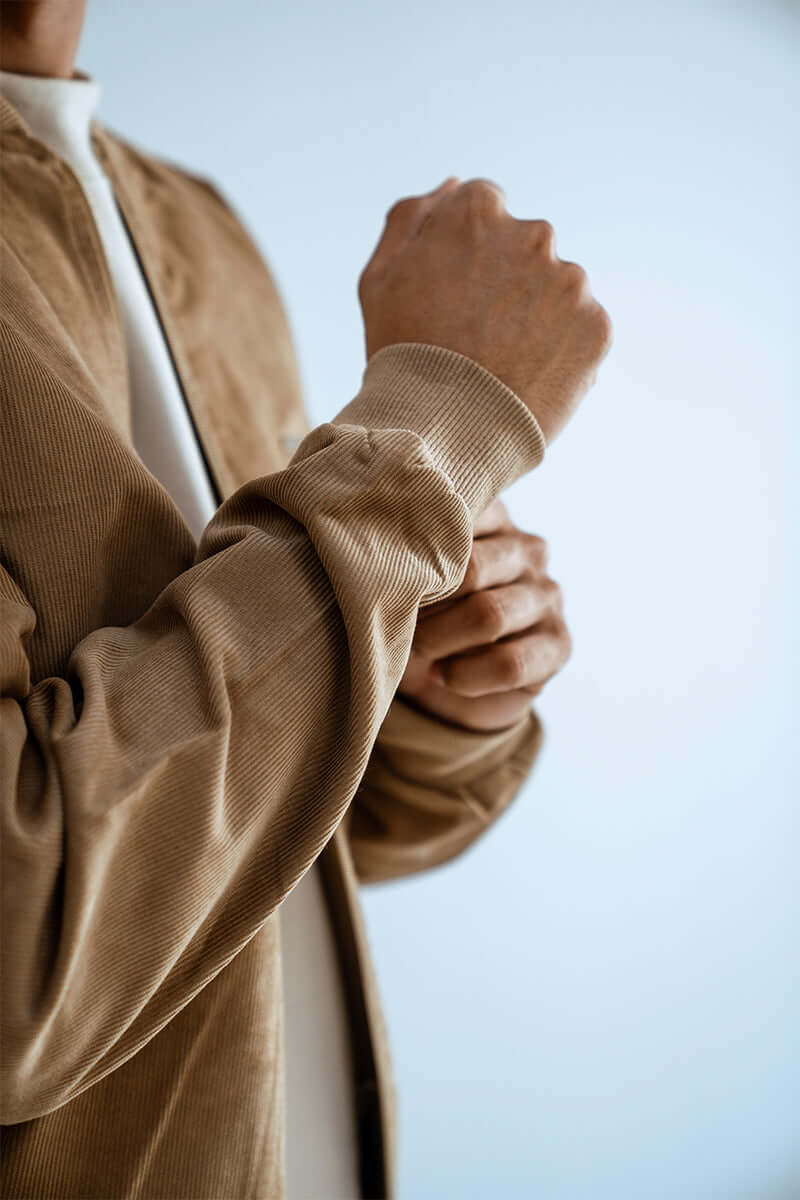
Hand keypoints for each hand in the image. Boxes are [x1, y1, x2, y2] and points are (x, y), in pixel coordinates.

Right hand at [358, 177, 611, 442]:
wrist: (441, 431)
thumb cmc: (401, 354)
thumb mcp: (380, 277)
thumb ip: (413, 217)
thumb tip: (453, 184)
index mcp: (478, 210)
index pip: (484, 211)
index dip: (467, 256)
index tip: (455, 296)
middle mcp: (533, 234)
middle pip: (525, 249)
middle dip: (507, 283)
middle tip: (476, 338)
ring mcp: (570, 281)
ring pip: (557, 292)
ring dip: (537, 318)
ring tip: (502, 364)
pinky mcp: (597, 327)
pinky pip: (582, 332)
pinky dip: (562, 352)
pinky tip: (527, 379)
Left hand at [396, 499, 571, 732]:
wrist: (447, 676)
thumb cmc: (423, 612)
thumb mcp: (412, 579)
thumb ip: (407, 556)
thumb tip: (381, 558)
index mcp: (493, 518)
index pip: (459, 517)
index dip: (416, 551)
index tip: (386, 574)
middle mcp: (528, 549)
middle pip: (471, 569)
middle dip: (425, 603)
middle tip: (395, 620)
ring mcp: (547, 595)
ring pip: (490, 615)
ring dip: (440, 639)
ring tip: (416, 650)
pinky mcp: (559, 643)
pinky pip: (509, 663)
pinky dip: (465, 675)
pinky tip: (441, 675)